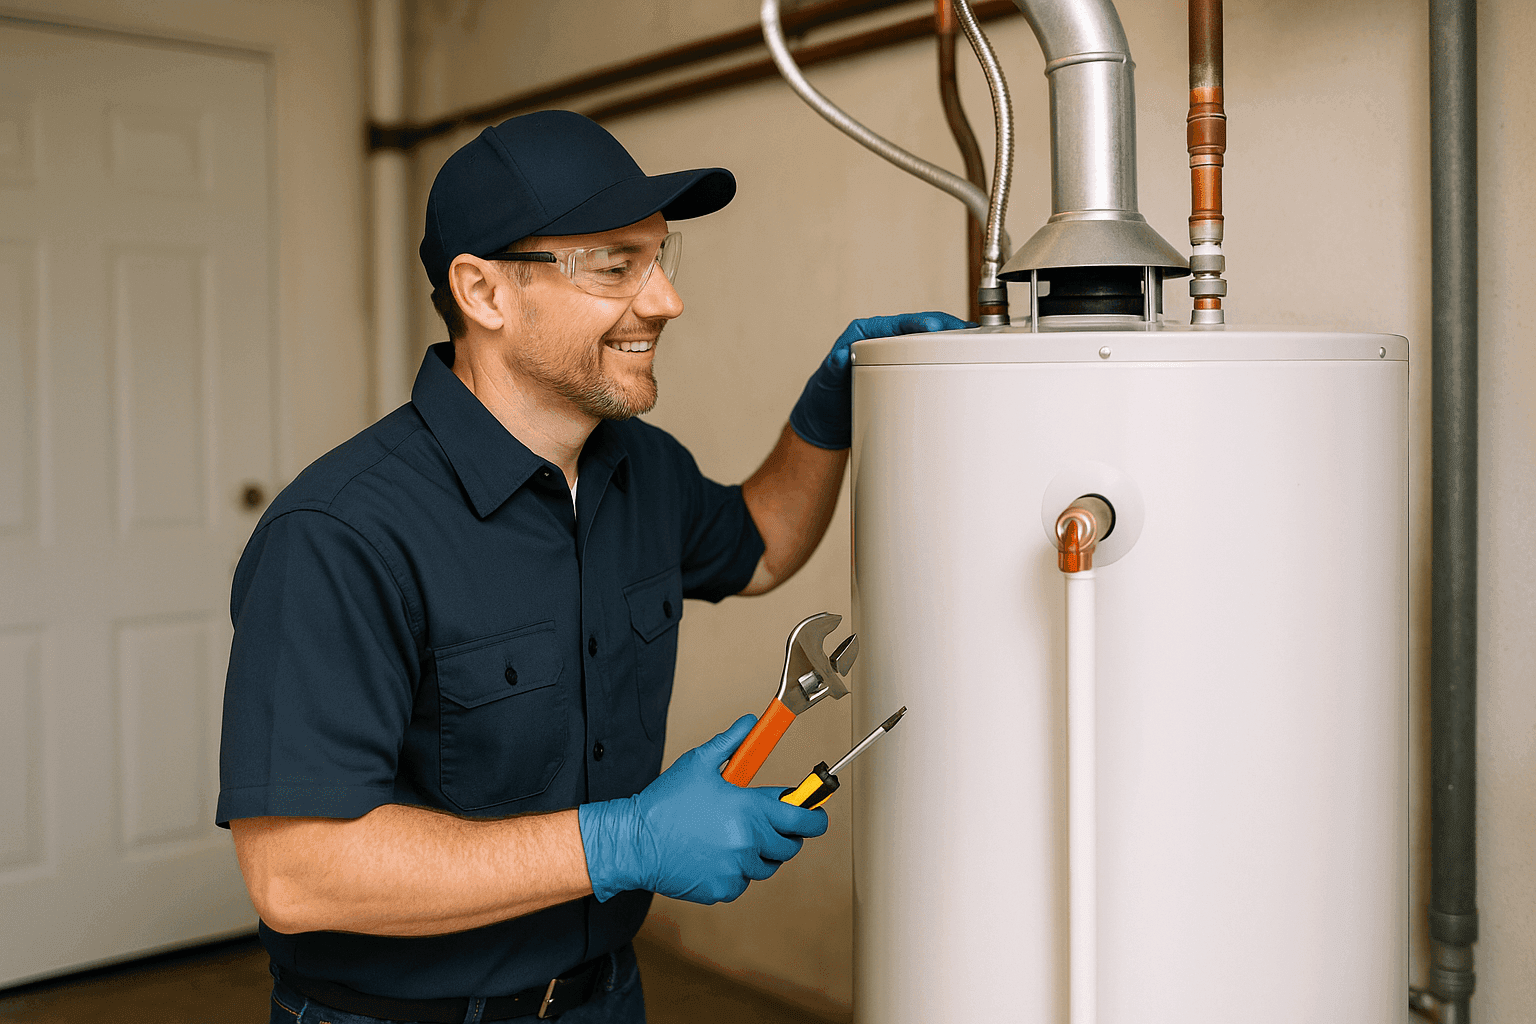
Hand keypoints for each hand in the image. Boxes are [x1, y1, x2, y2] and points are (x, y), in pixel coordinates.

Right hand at [579, 716, 828, 903]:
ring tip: (733, 837)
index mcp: (749, 810)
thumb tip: (751, 724)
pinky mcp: (722, 890)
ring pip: (767, 866)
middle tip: (766, 823)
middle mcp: (748, 843)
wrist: (634, 841)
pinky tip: (715, 855)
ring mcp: (736, 870)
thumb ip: (732, 743)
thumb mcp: (698, 763)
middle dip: (785, 834)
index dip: (815, 816)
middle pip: (790, 846)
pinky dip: (736, 871)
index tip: (816, 813)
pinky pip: (743, 882)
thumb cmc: (665, 803)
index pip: (803, 819)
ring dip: (759, 853)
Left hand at [788, 311, 970, 449]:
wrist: (827, 422)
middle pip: (920, 330)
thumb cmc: (825, 399)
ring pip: (928, 345)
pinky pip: (927, 364)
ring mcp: (895, 357)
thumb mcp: (827, 383)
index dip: (919, 323)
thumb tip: (838, 356)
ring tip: (975, 344)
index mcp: (864, 334)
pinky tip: (963, 364)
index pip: (898, 324)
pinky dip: (945, 362)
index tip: (935, 327)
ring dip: (950, 344)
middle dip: (945, 329)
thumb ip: (832, 368)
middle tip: (968, 334)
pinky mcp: (904, 373)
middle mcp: (883, 341)